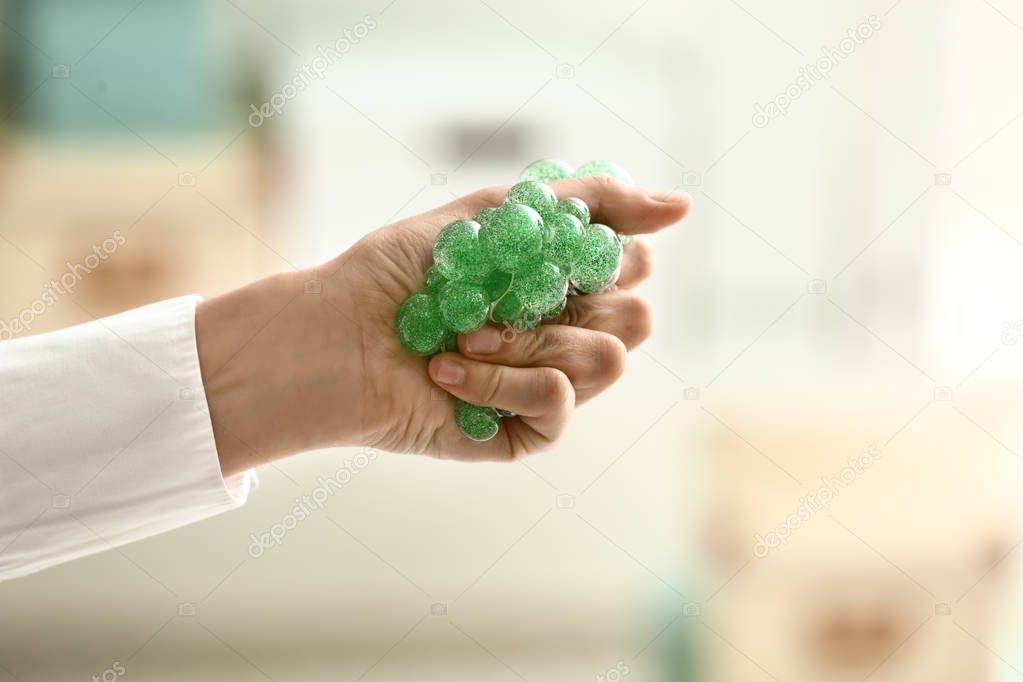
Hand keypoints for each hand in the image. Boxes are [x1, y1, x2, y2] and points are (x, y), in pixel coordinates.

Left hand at [197, 177, 690, 475]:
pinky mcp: (524, 432)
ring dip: (528, 340)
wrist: (335, 333)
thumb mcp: (498, 213)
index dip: (597, 257)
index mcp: (564, 283)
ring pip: (609, 360)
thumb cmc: (405, 270)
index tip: (538, 251)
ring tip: (462, 338)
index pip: (634, 268)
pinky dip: (501, 381)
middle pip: (637, 319)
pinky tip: (448, 375)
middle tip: (499, 297)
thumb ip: (592, 202)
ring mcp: (547, 386)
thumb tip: (685, 206)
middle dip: (567, 299)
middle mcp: (566, 333)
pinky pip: (559, 404)